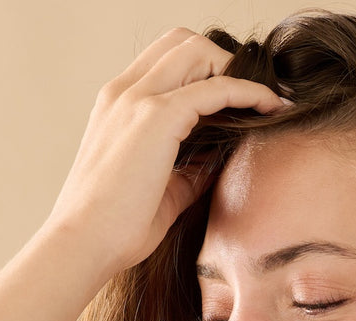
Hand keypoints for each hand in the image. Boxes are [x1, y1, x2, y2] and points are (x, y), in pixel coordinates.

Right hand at [41, 28, 286, 277]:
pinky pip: (217, 87)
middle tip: (257, 98)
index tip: (241, 98)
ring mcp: (138, 99)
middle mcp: (124, 91)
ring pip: (200, 51)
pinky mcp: (157, 117)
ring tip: (268, 103)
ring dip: (238, 70)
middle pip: (185, 42)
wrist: (84, 244)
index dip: (208, 69)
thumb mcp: (163, 187)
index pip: (167, 58)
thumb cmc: (115, 227)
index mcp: (117, 104)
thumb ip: (192, 166)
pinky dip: (249, 92)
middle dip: (226, 62)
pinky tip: (270, 109)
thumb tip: (227, 157)